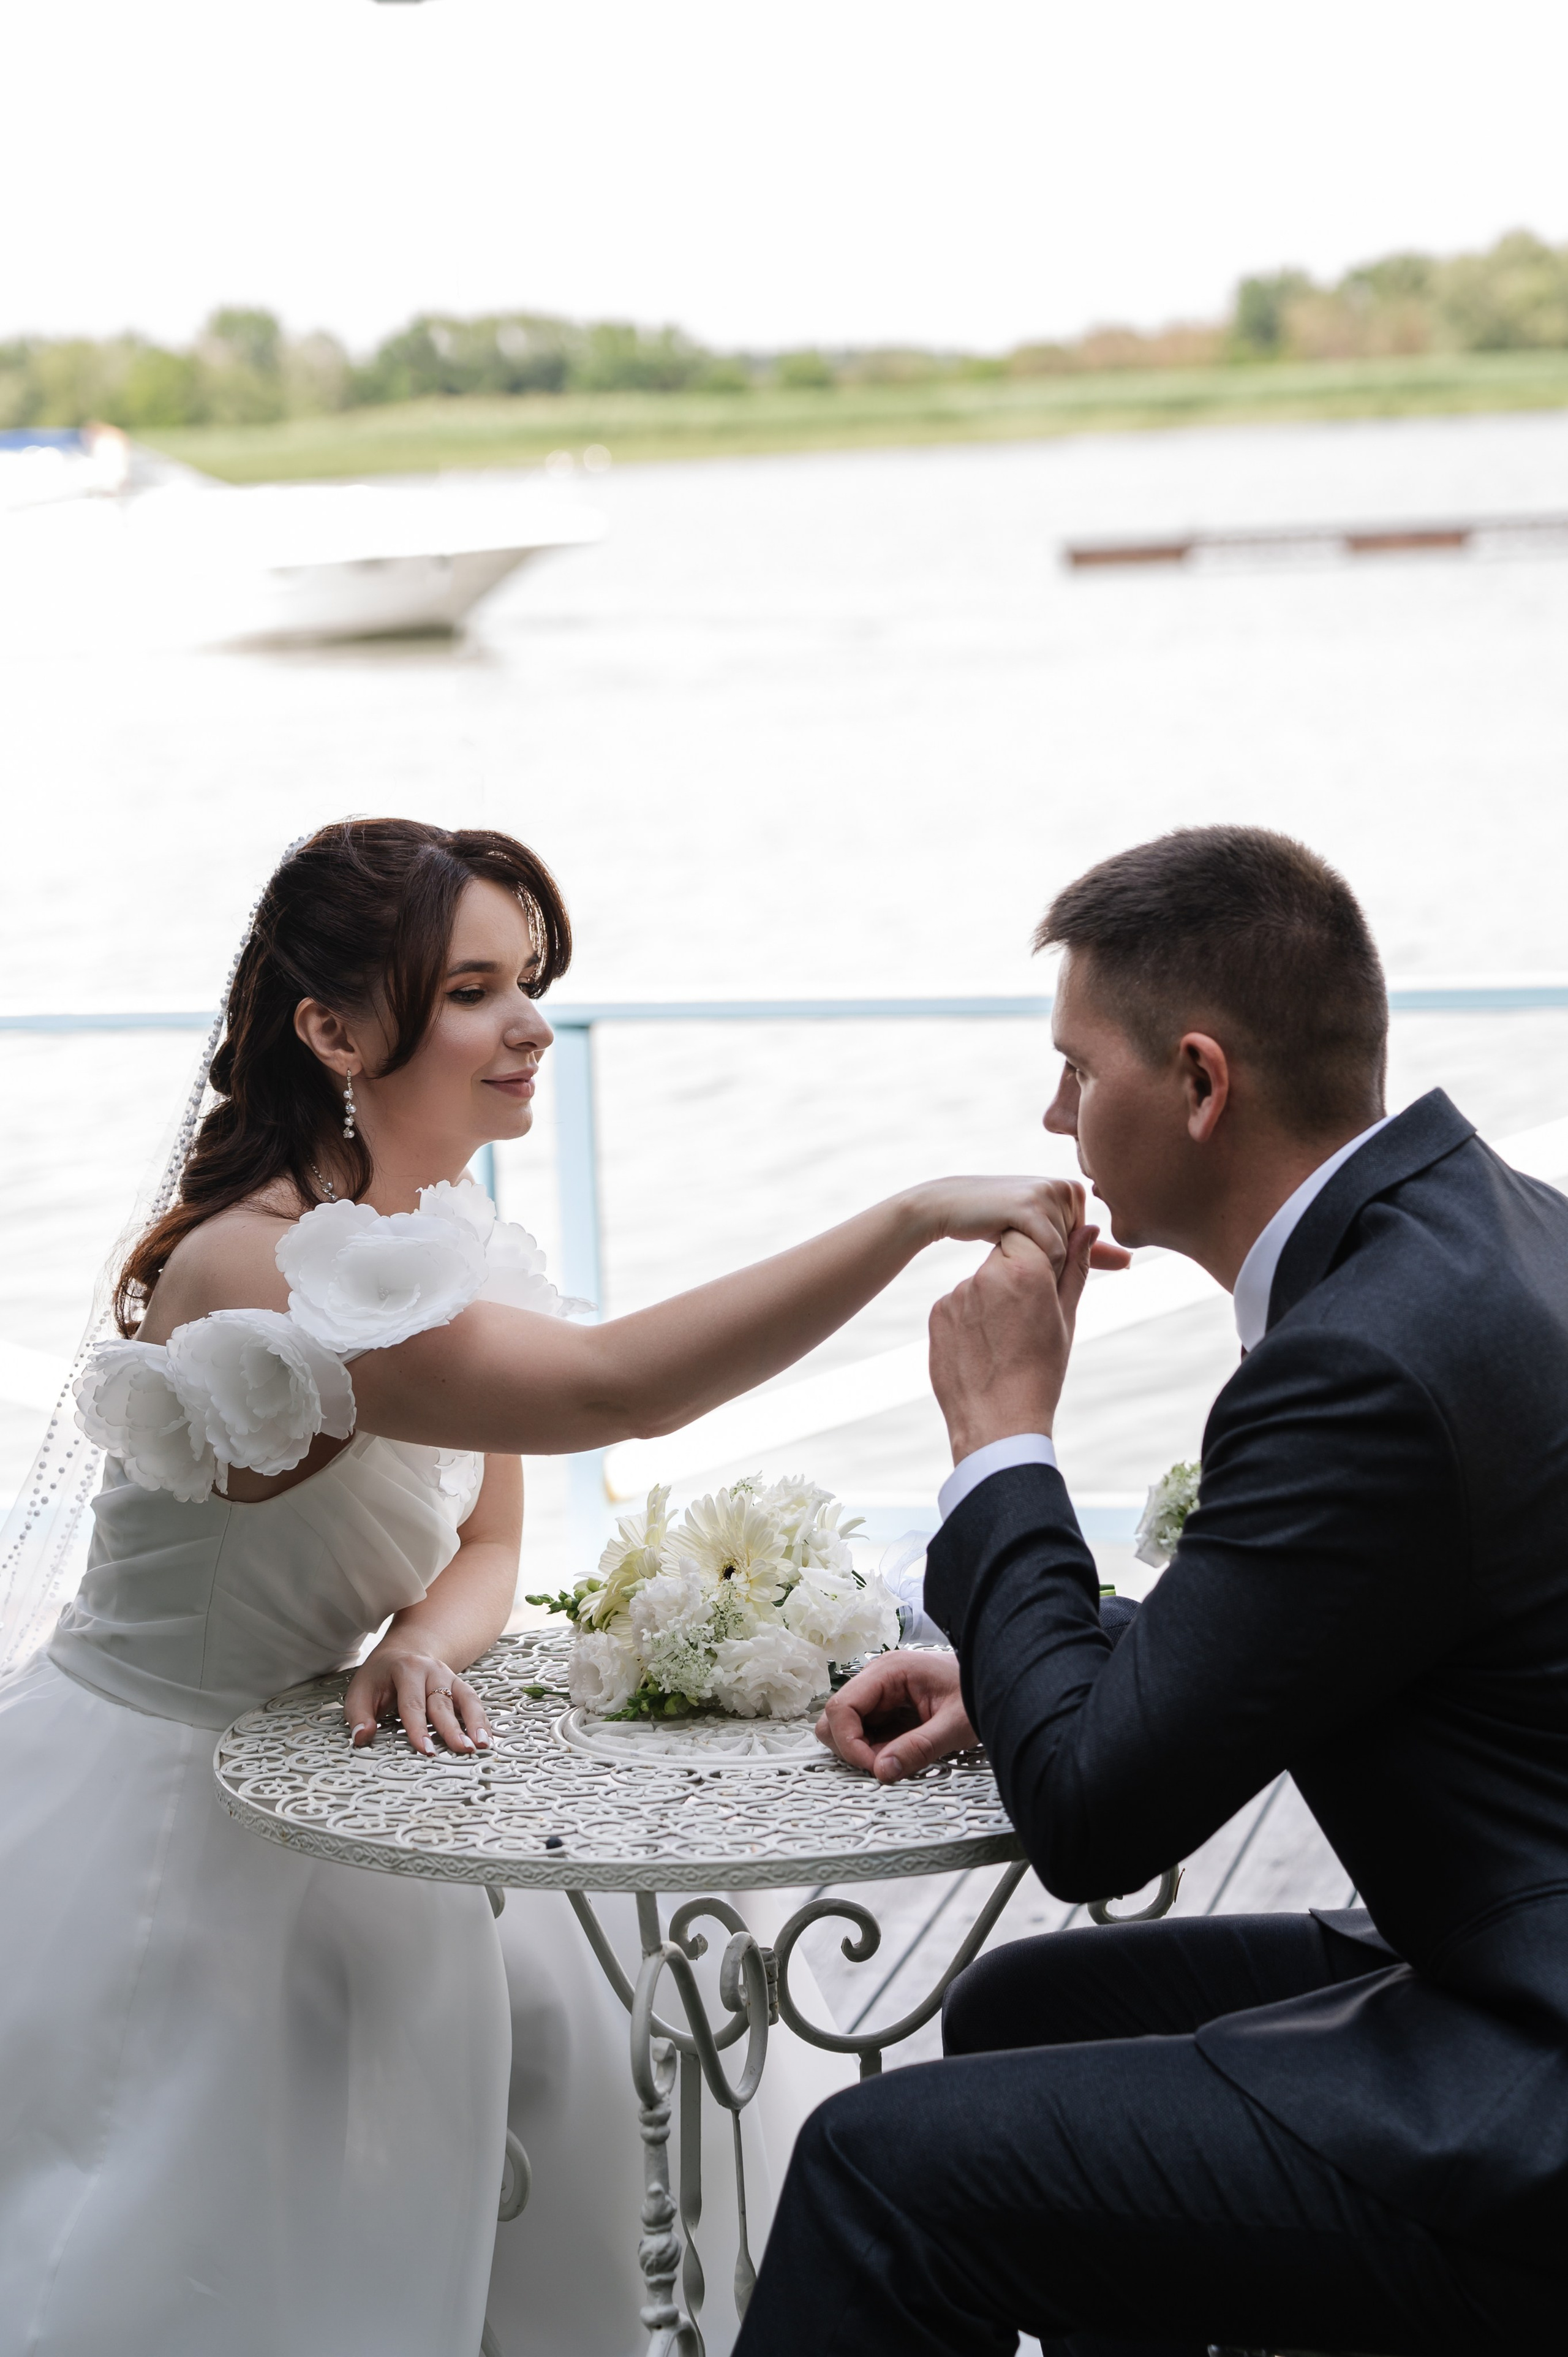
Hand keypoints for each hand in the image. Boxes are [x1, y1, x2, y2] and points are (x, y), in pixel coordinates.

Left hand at [344, 1639, 490, 1755]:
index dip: (418, 1728)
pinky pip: (473, 1702)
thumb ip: (359, 1716)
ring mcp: (449, 1677)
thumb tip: (362, 1738)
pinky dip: (482, 1720)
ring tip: (482, 1745)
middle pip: (442, 1703)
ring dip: (475, 1722)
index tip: (425, 1750)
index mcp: (406, 1670)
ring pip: (465, 1699)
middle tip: (461, 1750)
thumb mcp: (360, 1692)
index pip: (412, 1703)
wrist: (403, 1652)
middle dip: (451, 1728)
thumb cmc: (379, 1678)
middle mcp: (431, 1671)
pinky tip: (486, 1738)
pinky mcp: (459, 1686)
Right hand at [815, 1650, 975, 1782]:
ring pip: (843, 1727)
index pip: (841, 1707)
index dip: (850, 1743)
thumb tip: (882, 1771)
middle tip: (882, 1765)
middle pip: (834, 1717)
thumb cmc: (978, 1693)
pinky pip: (864, 1733)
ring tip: (892, 1759)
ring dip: (859, 1750)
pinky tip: (898, 1753)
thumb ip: (919, 1747)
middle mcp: (877, 1679)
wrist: (997, 1682)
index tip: (874, 1767)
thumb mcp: (955, 1725)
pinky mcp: (886, 1709)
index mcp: (889, 1671)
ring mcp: (879, 1694)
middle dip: (850, 1748)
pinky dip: (872, 1750)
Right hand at [918, 1176, 1130, 1272]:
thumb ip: (1088, 1251)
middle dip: (1045, 1257)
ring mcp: (1050, 1195)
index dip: (1055, 1255)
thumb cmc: (995, 1220)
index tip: (1027, 1235)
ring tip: (1007, 1232)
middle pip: (1076, 1251)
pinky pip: (1052, 1254)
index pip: (1084, 1247)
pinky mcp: (1032, 1207)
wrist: (948, 1205)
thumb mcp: (1045, 1232)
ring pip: (1065, 1256)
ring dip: (1035, 1258)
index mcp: (1074, 1190)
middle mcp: (1068, 1188)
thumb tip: (1130, 1262)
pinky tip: (1002, 1235)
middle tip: (1013, 1234)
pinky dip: (1030, 1259)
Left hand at [930, 1222, 1095, 1462]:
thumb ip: (1074, 1268)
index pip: (1029, 1234)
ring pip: (980, 1282)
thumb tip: (1088, 1228)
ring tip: (1006, 1341)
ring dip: (993, 1299)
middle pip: (1003, 1256)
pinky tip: (984, 1350)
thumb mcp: (1066, 1319)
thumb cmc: (1041, 1373)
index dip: (1039, 1256)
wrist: (998, 1424)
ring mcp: (957, 1296)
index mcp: (1025, 1270)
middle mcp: (985, 1275)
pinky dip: (970, 1320)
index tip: (1044, 1282)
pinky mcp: (937, 1316)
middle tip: (1027, 1316)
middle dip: (1016, 1276)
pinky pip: (958, 1305)